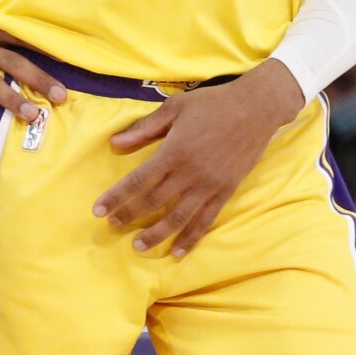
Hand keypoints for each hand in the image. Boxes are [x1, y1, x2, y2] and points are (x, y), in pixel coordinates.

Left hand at [92, 60, 303, 255]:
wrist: (257, 108)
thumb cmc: (212, 104)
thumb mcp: (174, 108)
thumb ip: (144, 129)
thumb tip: (114, 144)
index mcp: (174, 151)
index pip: (139, 180)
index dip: (117, 197)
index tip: (98, 210)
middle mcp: (190, 173)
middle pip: (154, 202)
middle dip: (130, 216)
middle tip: (112, 226)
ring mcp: (210, 185)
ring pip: (179, 217)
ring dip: (157, 234)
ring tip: (138, 246)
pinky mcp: (226, 191)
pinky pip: (206, 220)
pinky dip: (192, 238)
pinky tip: (179, 251)